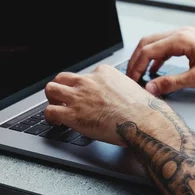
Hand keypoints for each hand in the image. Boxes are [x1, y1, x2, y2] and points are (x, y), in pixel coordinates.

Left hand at [44, 65, 170, 145]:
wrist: (143, 121)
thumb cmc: (144, 109)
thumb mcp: (133, 88)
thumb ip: (121, 89)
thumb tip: (124, 96)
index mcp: (103, 73)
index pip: (86, 75)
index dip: (84, 88)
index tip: (86, 96)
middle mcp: (88, 81)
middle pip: (63, 78)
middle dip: (62, 88)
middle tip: (64, 99)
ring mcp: (78, 96)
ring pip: (51, 89)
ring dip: (52, 99)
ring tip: (56, 108)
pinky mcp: (72, 114)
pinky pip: (50, 111)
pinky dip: (50, 117)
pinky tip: (56, 122)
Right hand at [126, 27, 194, 95]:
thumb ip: (172, 83)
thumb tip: (151, 88)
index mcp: (181, 39)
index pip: (147, 50)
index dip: (135, 66)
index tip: (131, 80)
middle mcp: (181, 33)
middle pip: (147, 43)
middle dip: (136, 60)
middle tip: (131, 77)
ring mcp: (186, 35)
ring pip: (156, 43)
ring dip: (145, 58)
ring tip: (140, 75)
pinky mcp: (191, 41)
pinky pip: (167, 46)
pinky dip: (157, 57)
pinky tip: (156, 70)